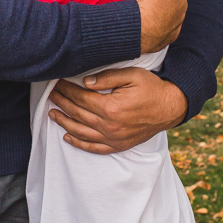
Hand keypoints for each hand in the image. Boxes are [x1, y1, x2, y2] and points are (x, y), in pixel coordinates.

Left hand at [48, 67, 187, 153]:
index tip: (58, 83)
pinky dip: (79, 143)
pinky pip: (94, 148)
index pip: (81, 98)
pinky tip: (67, 137)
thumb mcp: (131, 75)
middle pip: (78, 114)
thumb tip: (85, 82)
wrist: (170, 107)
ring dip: (64, 122)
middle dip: (62, 103)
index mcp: (111, 107)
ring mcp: (113, 138)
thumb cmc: (151, 88)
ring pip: (81, 132)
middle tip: (51, 94)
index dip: (67, 90)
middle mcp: (109, 126)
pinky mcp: (118, 145)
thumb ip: (107, 77)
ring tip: (52, 113)